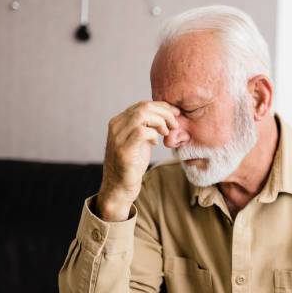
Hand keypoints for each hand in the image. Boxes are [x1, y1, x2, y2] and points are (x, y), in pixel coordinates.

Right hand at [97, 100, 181, 220]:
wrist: (118, 188)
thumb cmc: (132, 165)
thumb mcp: (139, 142)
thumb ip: (146, 128)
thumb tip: (163, 116)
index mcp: (119, 122)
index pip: (142, 104)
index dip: (162, 107)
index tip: (176, 113)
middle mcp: (116, 126)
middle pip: (144, 107)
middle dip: (164, 113)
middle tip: (175, 125)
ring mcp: (118, 137)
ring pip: (143, 115)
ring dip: (161, 122)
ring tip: (167, 132)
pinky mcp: (123, 150)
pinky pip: (142, 132)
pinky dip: (154, 134)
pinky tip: (156, 143)